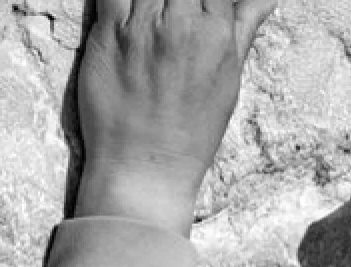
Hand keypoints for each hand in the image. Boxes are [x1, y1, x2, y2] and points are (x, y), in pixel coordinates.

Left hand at [74, 0, 275, 234]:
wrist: (146, 166)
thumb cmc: (192, 130)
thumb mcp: (230, 79)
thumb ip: (244, 28)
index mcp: (216, 32)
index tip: (202, 6)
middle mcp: (180, 22)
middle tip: (175, 11)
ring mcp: (141, 25)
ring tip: (158, 15)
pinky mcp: (107, 32)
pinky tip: (131, 8)